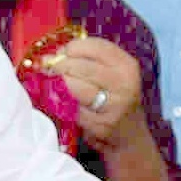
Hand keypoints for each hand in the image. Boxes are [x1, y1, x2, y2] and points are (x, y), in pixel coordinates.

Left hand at [46, 33, 143, 152]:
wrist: (129, 134)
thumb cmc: (114, 98)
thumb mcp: (112, 74)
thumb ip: (89, 60)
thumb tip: (53, 55)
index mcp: (126, 66)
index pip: (95, 46)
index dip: (72, 47)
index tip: (62, 52)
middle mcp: (123, 83)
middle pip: (80, 66)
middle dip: (60, 66)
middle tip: (50, 69)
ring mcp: (114, 105)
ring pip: (74, 87)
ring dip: (59, 84)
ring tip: (55, 84)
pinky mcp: (101, 124)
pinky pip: (72, 108)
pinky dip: (63, 105)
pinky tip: (64, 103)